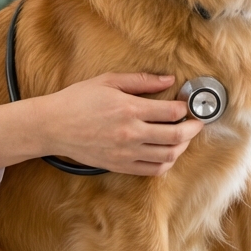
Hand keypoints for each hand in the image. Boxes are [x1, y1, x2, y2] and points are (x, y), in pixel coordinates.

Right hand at [0, 74, 202, 175]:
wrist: (54, 126)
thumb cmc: (78, 100)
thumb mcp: (108, 81)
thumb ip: (141, 81)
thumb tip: (168, 79)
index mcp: (130, 109)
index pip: (172, 111)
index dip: (185, 108)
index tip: (187, 104)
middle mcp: (131, 133)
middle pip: (176, 136)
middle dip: (193, 129)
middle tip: (196, 123)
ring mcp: (126, 153)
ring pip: (168, 156)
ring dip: (182, 147)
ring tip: (183, 137)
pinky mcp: (120, 166)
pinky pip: (153, 170)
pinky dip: (166, 163)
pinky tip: (166, 153)